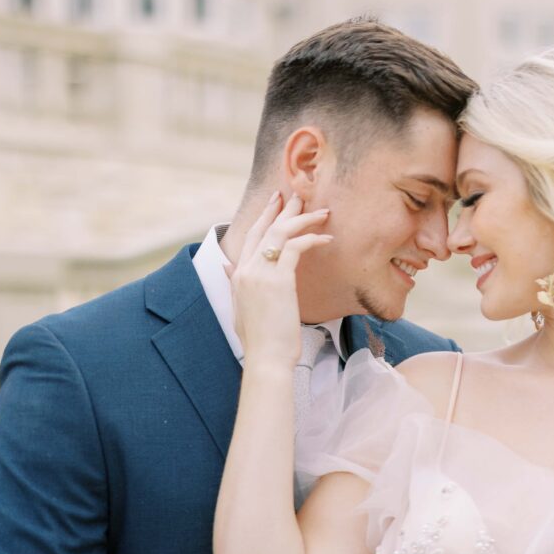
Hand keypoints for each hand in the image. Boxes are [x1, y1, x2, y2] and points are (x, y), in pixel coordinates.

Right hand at [223, 192, 332, 368]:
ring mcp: (260, 273)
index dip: (264, 218)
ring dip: (302, 218)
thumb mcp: (240, 309)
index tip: (275, 203)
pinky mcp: (278, 280)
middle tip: (296, 195)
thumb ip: (234, 283)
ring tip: (321, 211)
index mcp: (238, 276)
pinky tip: (326, 238)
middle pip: (264, 229)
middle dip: (281, 209)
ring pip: (280, 233)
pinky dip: (311, 239)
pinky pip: (295, 248)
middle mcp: (246, 270)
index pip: (251, 238)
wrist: (266, 358)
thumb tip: (227, 267)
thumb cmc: (260, 341)